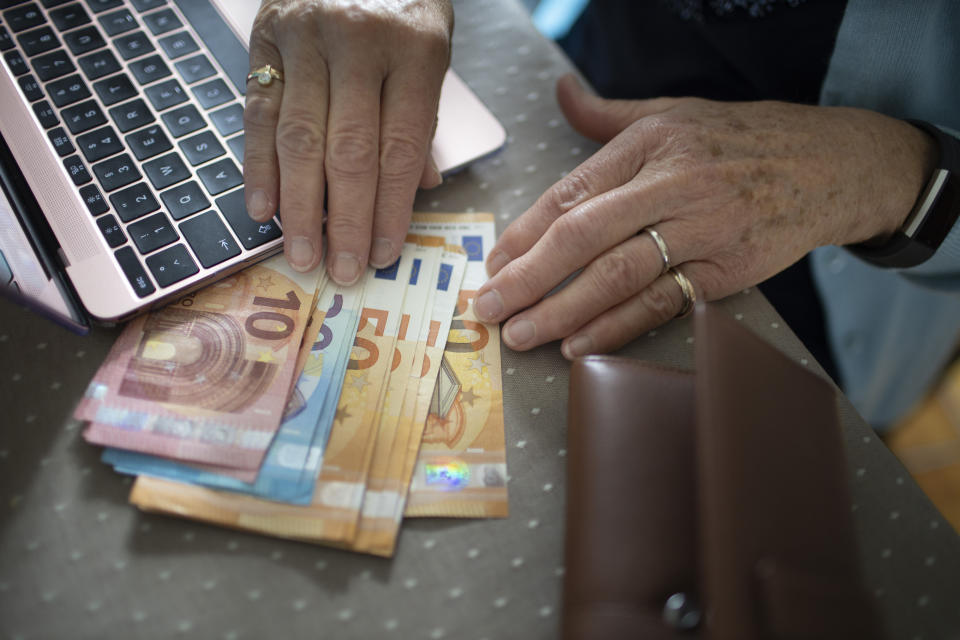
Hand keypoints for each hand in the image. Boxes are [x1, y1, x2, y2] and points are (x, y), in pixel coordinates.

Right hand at [244, 0, 452, 282]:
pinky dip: (258, 166)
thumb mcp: (432, 48)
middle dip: (345, 220)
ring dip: (298, 207)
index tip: (383, 254)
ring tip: (300, 255)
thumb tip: (421, 191)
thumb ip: (423, 118)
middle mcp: (359, 41)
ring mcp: (306, 36)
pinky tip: (262, 209)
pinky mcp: (265, 36)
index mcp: (415, 48)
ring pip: (299, 138)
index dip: (392, 208)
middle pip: (349, 151)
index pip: (402, 147)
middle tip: (341, 271)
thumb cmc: (401, 0)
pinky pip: (258, 112)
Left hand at [475, 74, 935, 357]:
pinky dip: (617, 327)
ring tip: (521, 335)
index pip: (569, 194)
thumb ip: (608, 114)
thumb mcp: (674, 113)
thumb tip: (561, 92)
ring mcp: (701, 230)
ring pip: (618, 275)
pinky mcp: (727, 270)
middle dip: (527, 278)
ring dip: (562, 311)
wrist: (830, 164)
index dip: (523, 234)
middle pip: (583, 237)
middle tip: (488, 309)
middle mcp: (671, 184)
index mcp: (649, 145)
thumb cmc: (740, 139)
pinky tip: (579, 345)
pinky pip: (662, 303)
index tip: (491, 266)